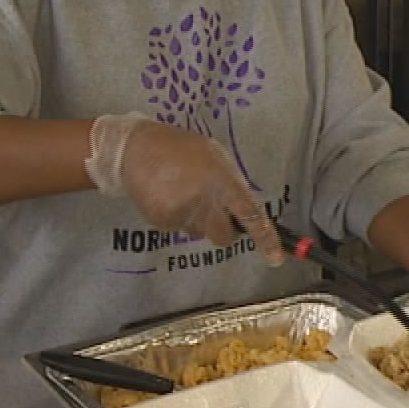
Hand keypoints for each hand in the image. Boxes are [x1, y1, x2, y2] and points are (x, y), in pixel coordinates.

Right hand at [85, 114, 283, 263]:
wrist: (132, 149)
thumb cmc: (179, 148)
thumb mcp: (213, 155)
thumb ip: (231, 183)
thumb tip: (245, 209)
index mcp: (222, 181)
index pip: (251, 214)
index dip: (265, 238)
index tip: (275, 258)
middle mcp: (204, 200)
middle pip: (225, 237)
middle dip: (225, 231)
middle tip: (213, 211)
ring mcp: (182, 213)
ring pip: (201, 233)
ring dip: (198, 220)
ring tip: (182, 193)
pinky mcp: (162, 221)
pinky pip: (180, 229)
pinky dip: (178, 218)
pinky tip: (168, 196)